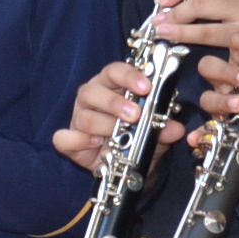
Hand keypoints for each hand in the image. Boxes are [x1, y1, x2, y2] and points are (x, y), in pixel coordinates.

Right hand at [53, 60, 183, 172]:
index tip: (146, 87)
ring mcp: (78, 118)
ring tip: (119, 134)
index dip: (129, 76)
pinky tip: (94, 143)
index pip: (114, 71)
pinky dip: (77, 140)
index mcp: (111, 86)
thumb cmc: (137, 139)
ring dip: (104, 124)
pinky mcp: (69, 140)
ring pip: (83, 115)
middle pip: (93, 90)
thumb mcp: (156, 134)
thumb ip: (163, 129)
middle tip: (134, 115)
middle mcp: (91, 98)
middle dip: (114, 102)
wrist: (124, 166)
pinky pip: (63, 138)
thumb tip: (175, 128)